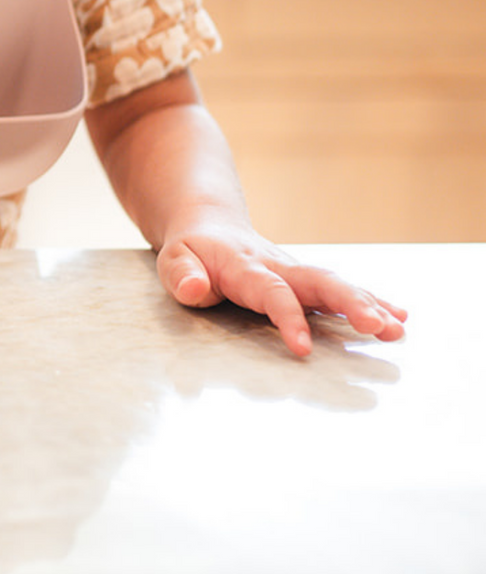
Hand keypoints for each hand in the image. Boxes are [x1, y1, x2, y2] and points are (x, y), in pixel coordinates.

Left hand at [156, 214, 407, 357]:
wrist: (210, 225)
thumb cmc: (191, 251)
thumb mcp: (174, 261)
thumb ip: (183, 277)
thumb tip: (196, 291)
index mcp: (245, 266)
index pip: (271, 292)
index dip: (288, 318)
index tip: (303, 349)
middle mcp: (279, 266)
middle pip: (319, 282)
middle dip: (349, 303)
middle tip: (377, 327)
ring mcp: (297, 272)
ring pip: (337, 284)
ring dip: (368, 305)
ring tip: (397, 330)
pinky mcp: (307, 280)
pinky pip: (342, 289)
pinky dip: (372, 301)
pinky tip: (399, 318)